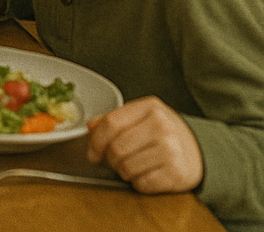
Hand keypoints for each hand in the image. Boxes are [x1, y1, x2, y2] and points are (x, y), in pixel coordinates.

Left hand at [86, 97, 203, 193]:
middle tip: (114, 161)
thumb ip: (115, 120)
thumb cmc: (165, 134)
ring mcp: (171, 150)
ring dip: (123, 171)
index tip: (92, 152)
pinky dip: (138, 182)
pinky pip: (141, 183)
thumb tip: (90, 127)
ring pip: (126, 167)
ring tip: (133, 166)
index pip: (111, 123)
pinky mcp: (176, 173)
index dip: (95, 140)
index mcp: (150, 108)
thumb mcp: (142, 118)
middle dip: (109, 159)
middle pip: (116, 147)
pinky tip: (146, 174)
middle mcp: (162, 126)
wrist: (200, 152)